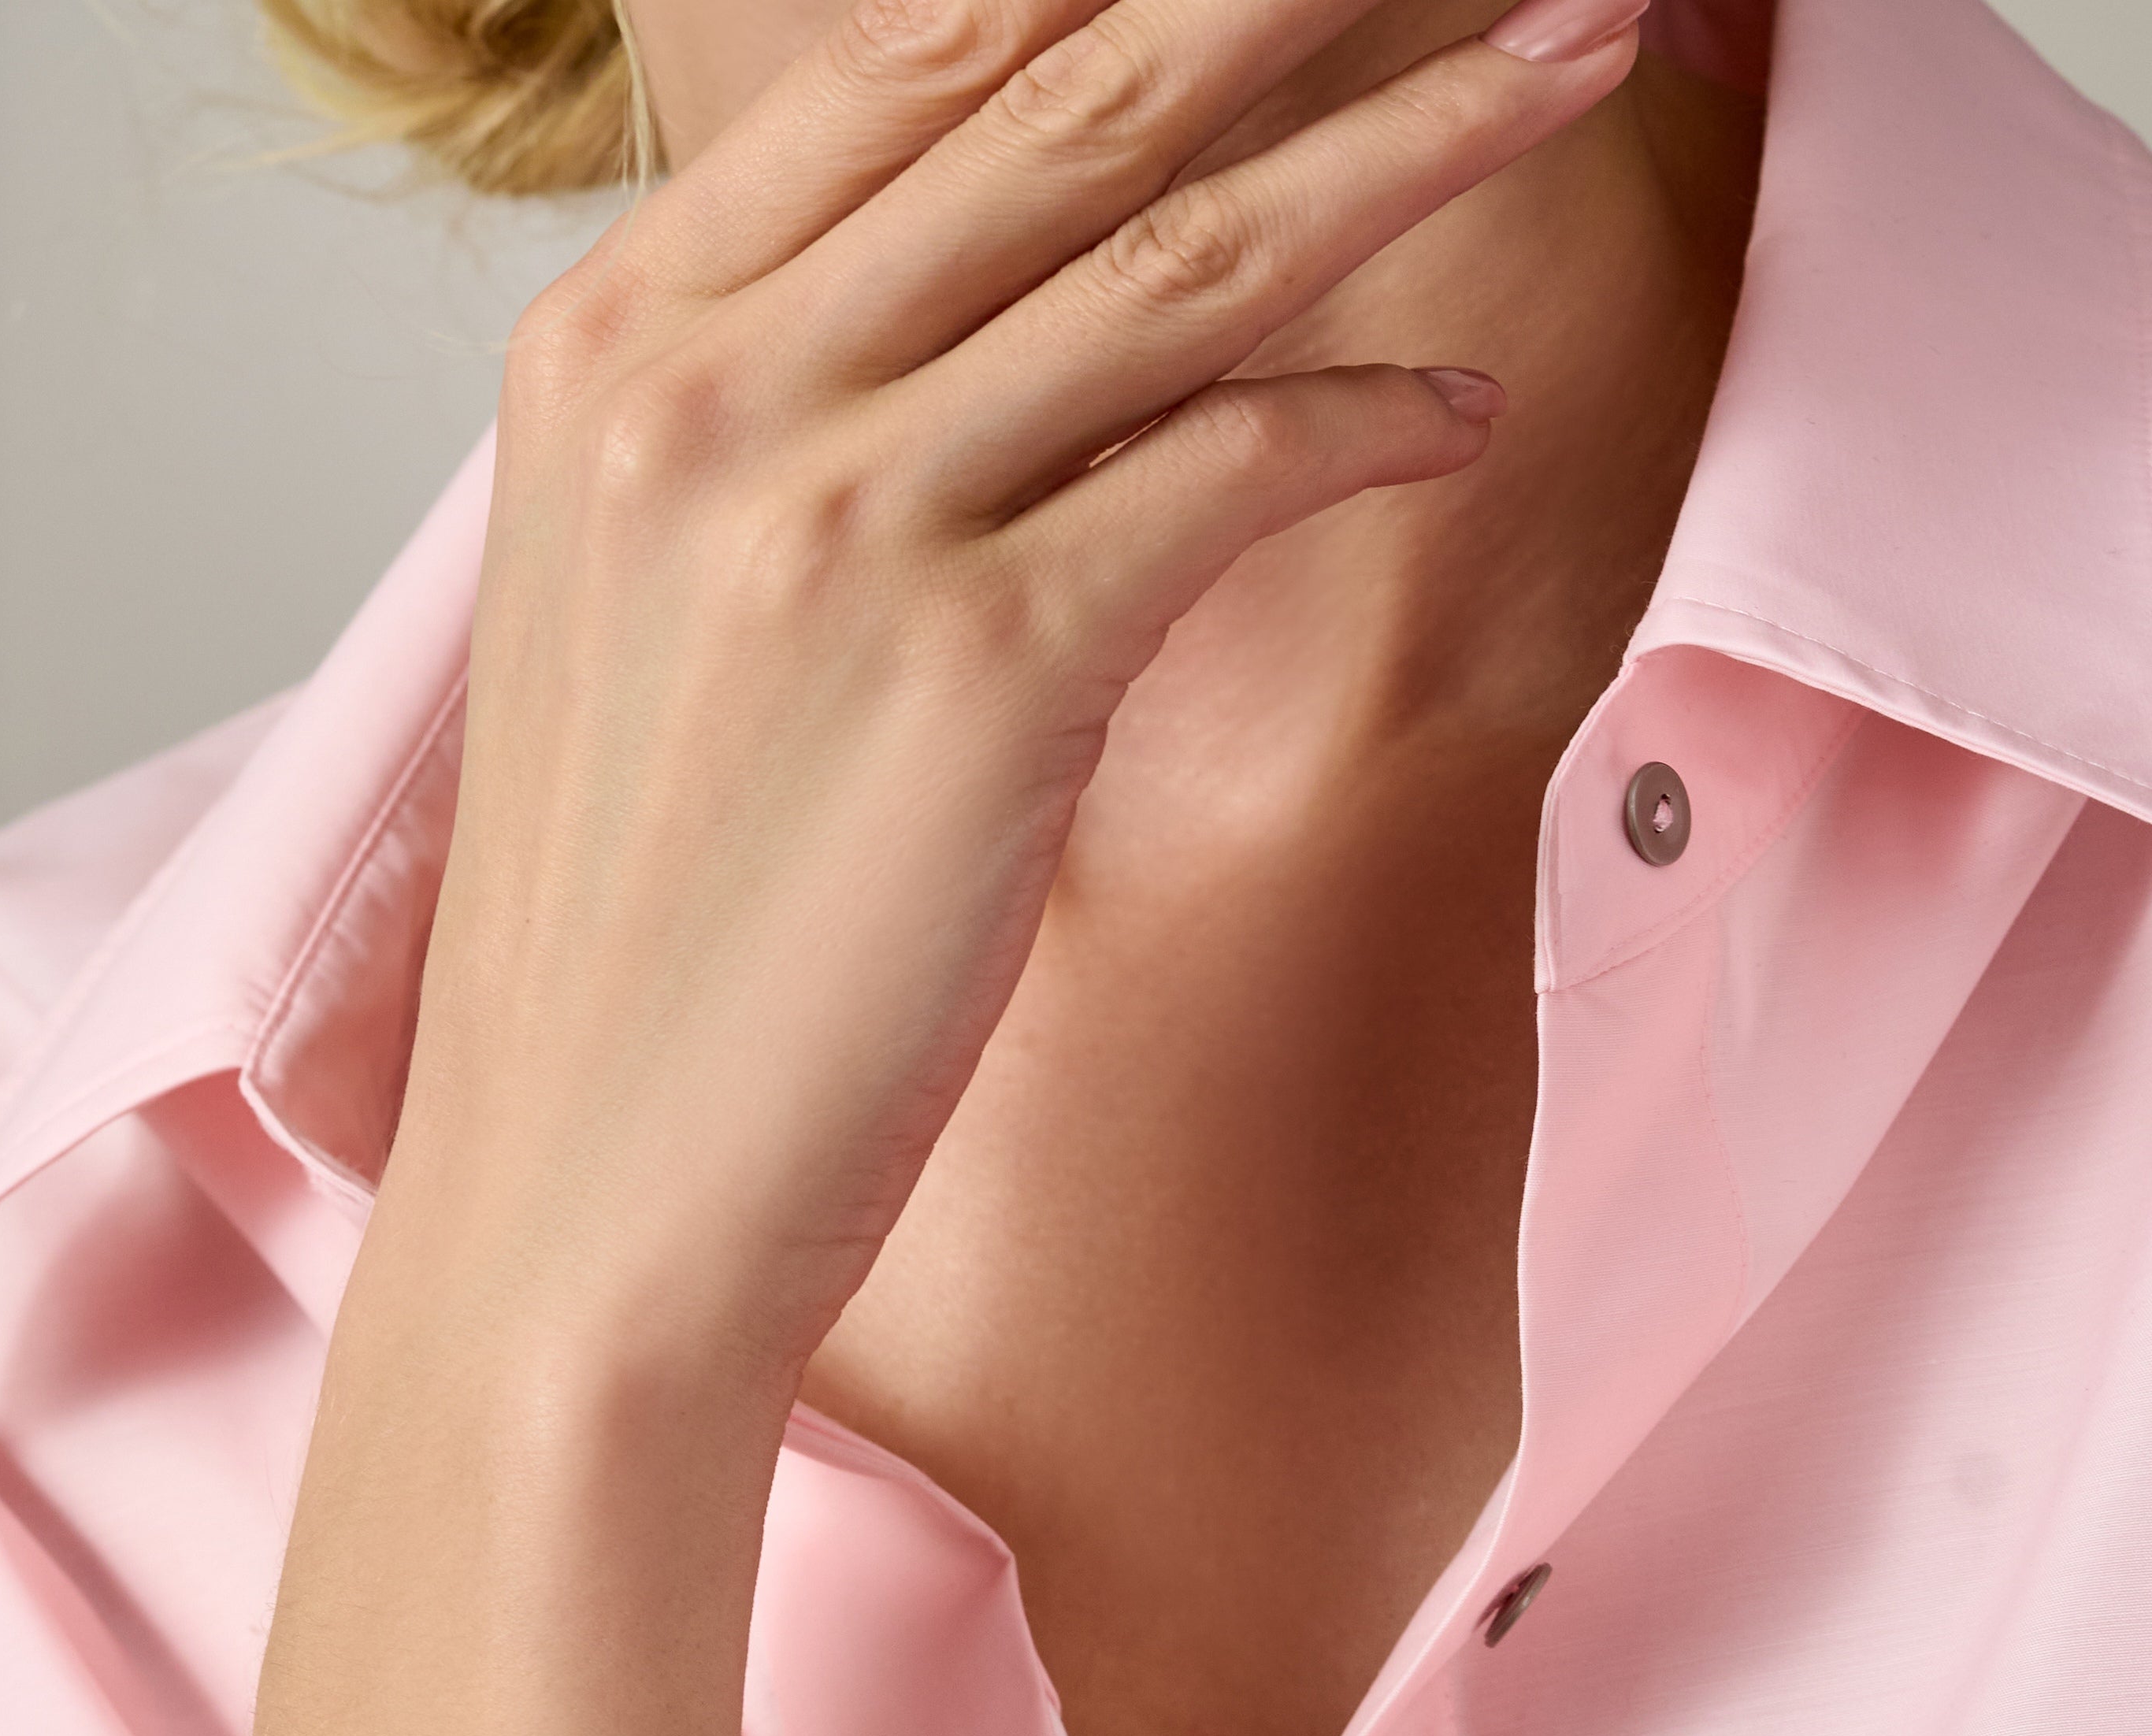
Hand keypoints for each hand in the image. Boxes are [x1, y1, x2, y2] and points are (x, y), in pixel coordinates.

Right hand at [377, 0, 1637, 1391]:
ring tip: (1578, 55)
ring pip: (1183, 246)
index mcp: (606, 360)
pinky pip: (1233, 466)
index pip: (901, 61)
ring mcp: (835, 525)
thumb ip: (774, 419)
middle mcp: (708, 400)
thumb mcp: (636, 616)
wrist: (579, 1200)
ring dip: (1419, 130)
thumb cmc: (628, 947)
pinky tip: (1455, 425)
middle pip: (1061, 90)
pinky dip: (1369, 425)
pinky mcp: (977, 675)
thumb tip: (995, 306)